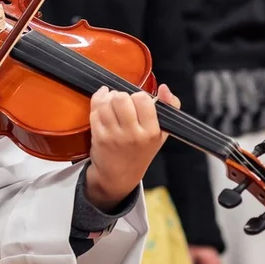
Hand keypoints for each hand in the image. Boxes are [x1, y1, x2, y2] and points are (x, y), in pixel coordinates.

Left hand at [84, 85, 171, 210]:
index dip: (137, 96)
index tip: (136, 102)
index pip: (143, 99)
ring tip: (111, 104)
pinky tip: (102, 108)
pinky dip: (97, 106)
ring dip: (107, 99)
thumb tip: (164, 87)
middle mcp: (133, 134)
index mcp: (152, 131)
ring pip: (106, 104)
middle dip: (119, 96)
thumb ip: (169, 108)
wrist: (120, 176)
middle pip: (121, 98)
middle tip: (121, 102)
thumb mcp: (162, 133)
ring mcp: (114, 136)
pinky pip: (95, 112)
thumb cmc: (141, 151)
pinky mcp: (99, 137)